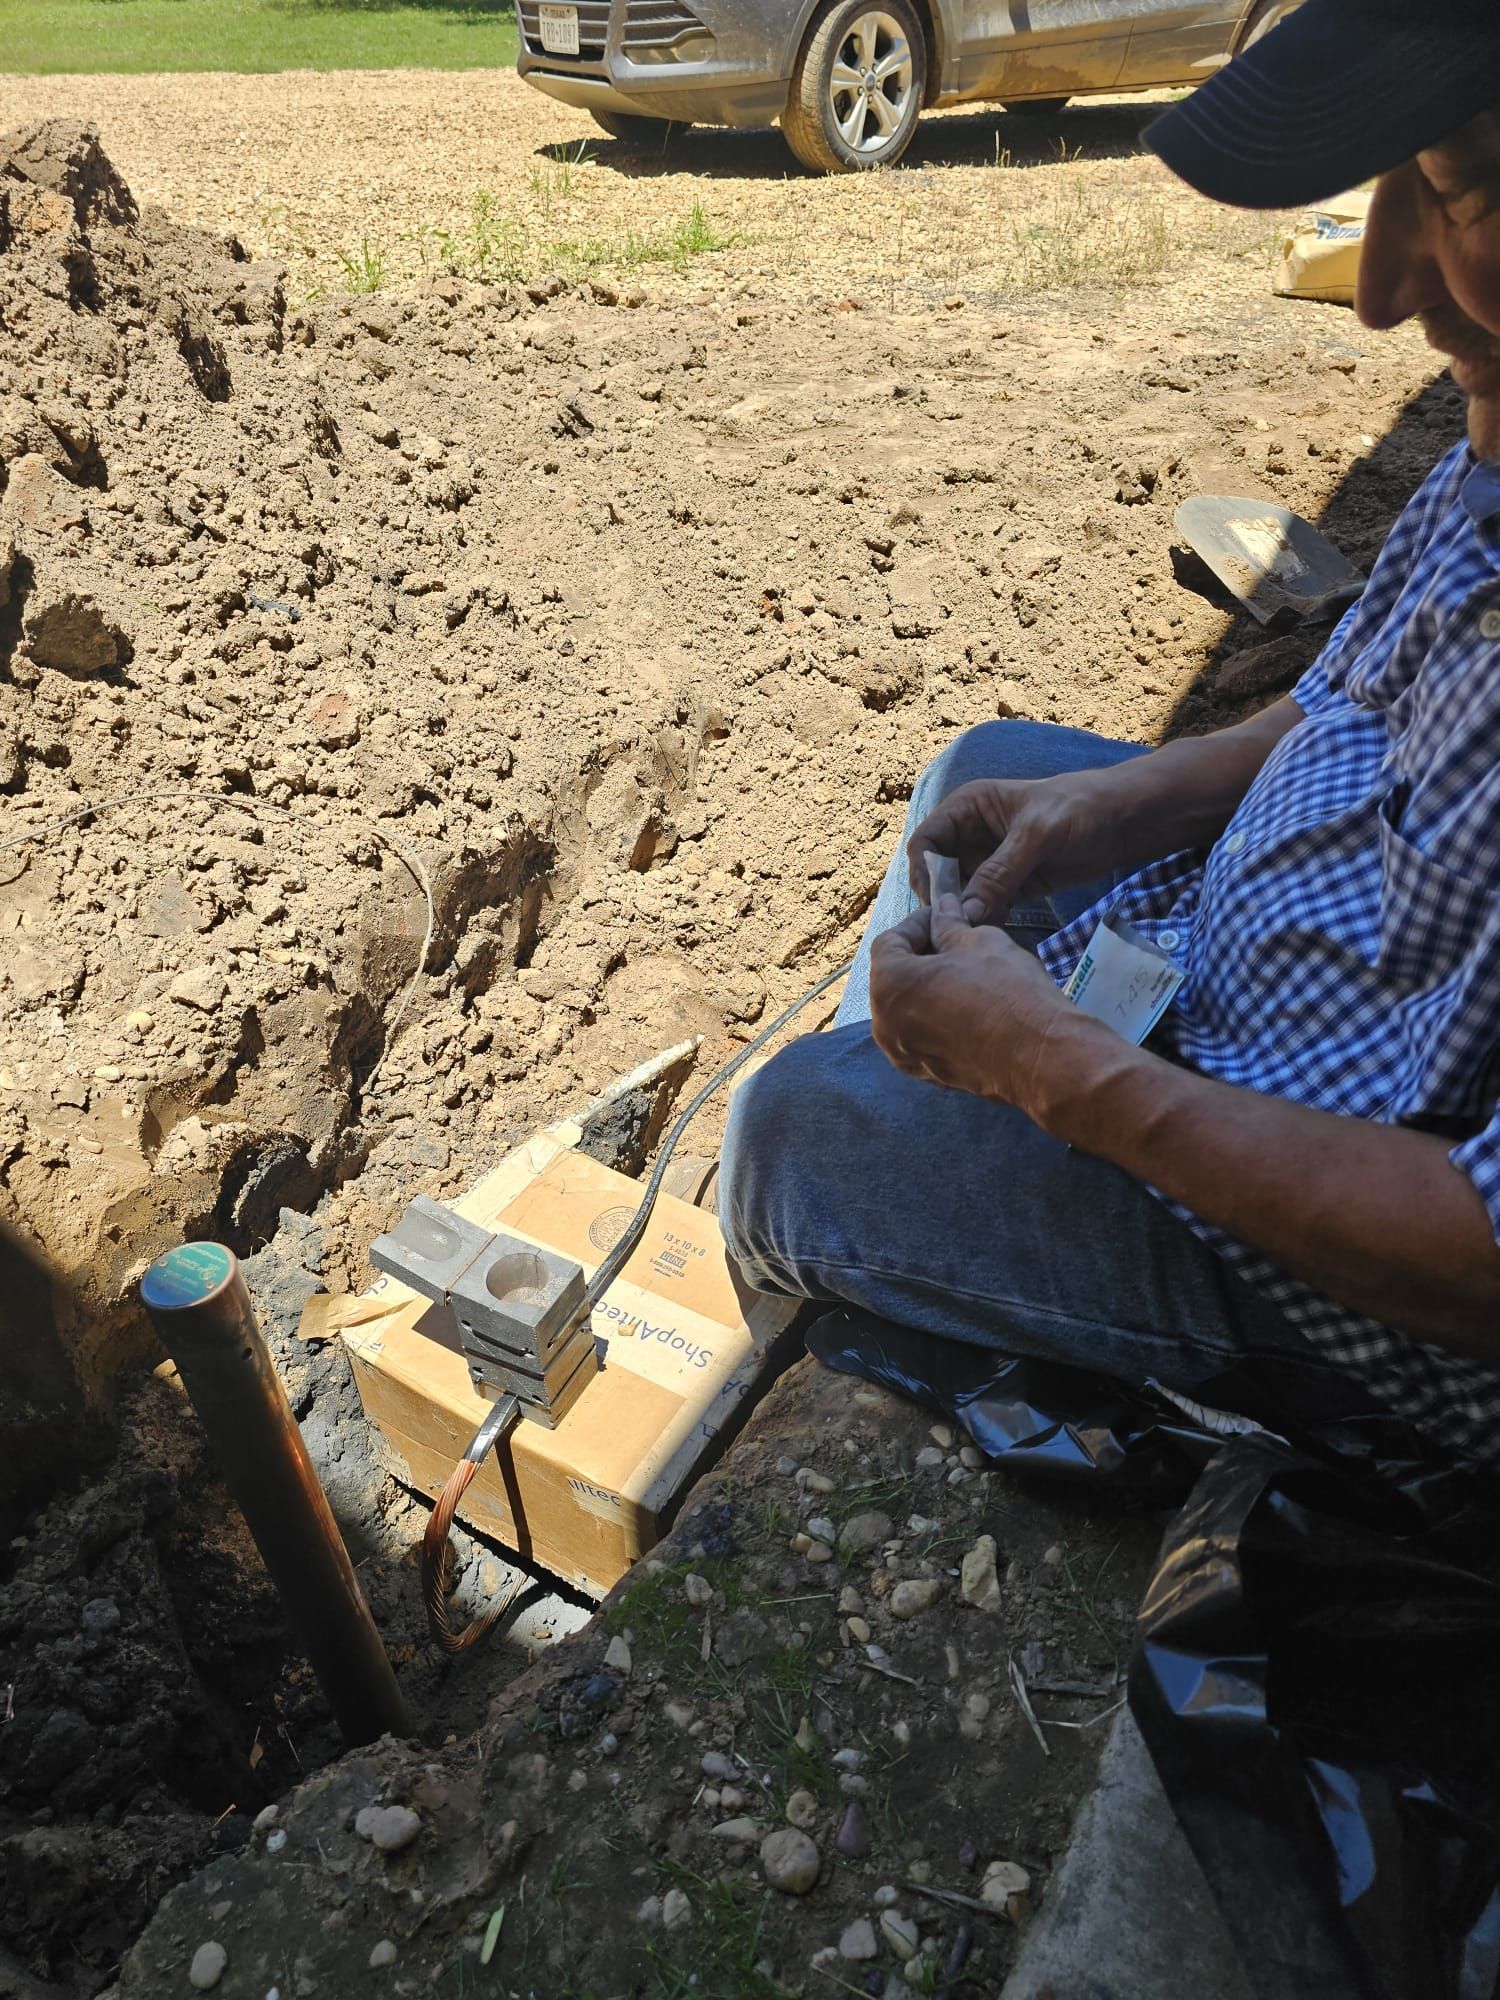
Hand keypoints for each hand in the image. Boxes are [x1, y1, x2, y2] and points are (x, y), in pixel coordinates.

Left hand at [869, 896, 1077, 1120]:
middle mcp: (884, 1025)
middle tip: (954, 942)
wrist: (1039, 1058)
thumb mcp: (979, 942)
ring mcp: (904, 1054)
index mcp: (889, 985)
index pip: (889, 943)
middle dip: (919, 957)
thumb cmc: (1006, 993)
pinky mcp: (928, 1075)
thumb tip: (943, 907)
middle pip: (893, 979)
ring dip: (927, 989)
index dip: (915, 924)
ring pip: (907, 1010)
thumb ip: (950, 925)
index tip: (942, 917)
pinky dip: (937, 1018)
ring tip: (963, 975)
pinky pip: (923, 1036)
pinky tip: (968, 1008)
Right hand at [906, 773, 1120, 926]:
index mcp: (967, 808)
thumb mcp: (1037, 836)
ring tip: (977, 935)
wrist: (1123, 821)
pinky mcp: (1009, 886)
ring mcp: (989, 863)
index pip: (926, 843)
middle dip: (945, 901)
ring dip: (965, 915)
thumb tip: (965, 913)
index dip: (925, 873)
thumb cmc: (1079, 809)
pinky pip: (985, 907)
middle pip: (937, 874)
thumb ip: (1000, 873)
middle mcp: (971, 835)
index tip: (939, 905)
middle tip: (958, 929)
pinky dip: (986, 921)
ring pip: (960, 895)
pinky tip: (994, 934)